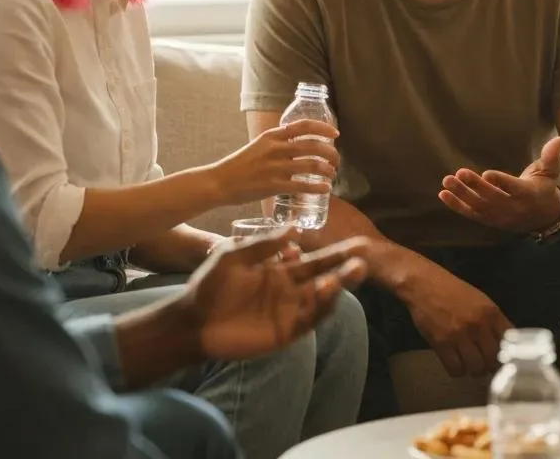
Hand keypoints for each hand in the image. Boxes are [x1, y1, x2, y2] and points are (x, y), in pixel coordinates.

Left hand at [184, 229, 367, 360]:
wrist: (194, 320)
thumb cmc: (211, 285)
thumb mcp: (235, 255)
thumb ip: (264, 245)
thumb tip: (294, 227)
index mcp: (279, 270)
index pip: (312, 259)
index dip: (331, 253)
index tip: (350, 241)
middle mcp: (289, 290)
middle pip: (324, 277)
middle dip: (344, 267)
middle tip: (365, 256)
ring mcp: (288, 311)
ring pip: (321, 298)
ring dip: (338, 285)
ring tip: (353, 270)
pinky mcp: (285, 331)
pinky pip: (309, 319)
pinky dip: (321, 306)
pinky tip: (327, 290)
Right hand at [213, 120, 339, 205]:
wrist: (220, 181)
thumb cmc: (240, 165)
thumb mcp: (259, 146)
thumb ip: (278, 144)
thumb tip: (299, 145)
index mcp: (272, 135)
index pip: (303, 126)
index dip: (323, 128)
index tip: (336, 134)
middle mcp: (275, 148)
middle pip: (313, 146)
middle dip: (331, 153)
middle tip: (336, 160)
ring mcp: (275, 167)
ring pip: (311, 165)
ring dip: (327, 170)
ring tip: (332, 175)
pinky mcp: (273, 186)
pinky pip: (302, 185)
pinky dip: (318, 187)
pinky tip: (325, 189)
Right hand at [401, 258, 513, 377]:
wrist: (422, 283)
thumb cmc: (451, 290)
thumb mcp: (478, 299)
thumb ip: (492, 320)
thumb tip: (505, 345)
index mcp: (490, 312)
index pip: (510, 343)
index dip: (508, 353)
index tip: (502, 358)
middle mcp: (478, 325)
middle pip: (494, 360)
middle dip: (490, 365)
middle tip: (483, 362)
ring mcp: (459, 335)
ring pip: (476, 368)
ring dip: (473, 369)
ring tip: (468, 361)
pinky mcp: (441, 344)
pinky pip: (456, 370)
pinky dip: (457, 370)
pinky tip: (454, 361)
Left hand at [438, 136, 559, 233]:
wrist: (544, 217)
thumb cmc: (543, 187)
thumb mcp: (550, 172)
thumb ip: (551, 156)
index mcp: (528, 194)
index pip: (514, 189)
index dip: (501, 182)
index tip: (487, 174)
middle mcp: (512, 208)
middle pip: (492, 198)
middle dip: (475, 187)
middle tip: (460, 173)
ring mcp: (499, 216)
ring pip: (479, 207)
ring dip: (461, 195)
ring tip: (447, 181)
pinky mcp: (489, 220)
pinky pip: (471, 214)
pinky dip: (457, 206)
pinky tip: (443, 194)